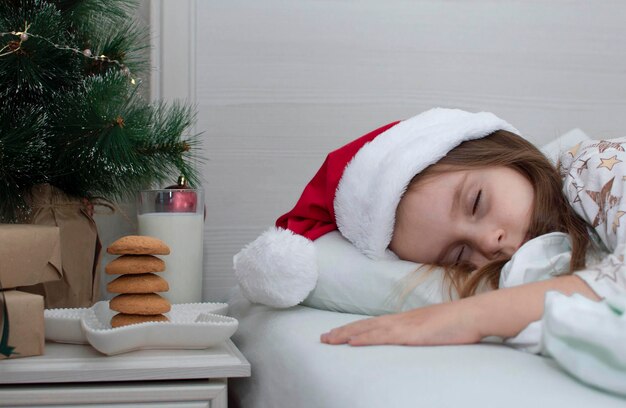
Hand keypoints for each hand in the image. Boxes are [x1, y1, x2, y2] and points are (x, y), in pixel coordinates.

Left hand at [320, 300, 482, 346]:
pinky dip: (365, 339)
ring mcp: (405, 326)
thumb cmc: (459, 323)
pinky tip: (351, 343)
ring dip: (346, 335)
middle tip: (322, 338)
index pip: (373, 324)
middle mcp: (400, 320)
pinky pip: (383, 337)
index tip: (337, 334)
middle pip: (365, 326)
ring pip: (368, 330)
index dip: (353, 329)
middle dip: (342, 332)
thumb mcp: (434, 329)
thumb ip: (421, 333)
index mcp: (405, 320)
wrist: (474, 314)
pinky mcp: (412, 334)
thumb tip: (413, 340)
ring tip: (328, 340)